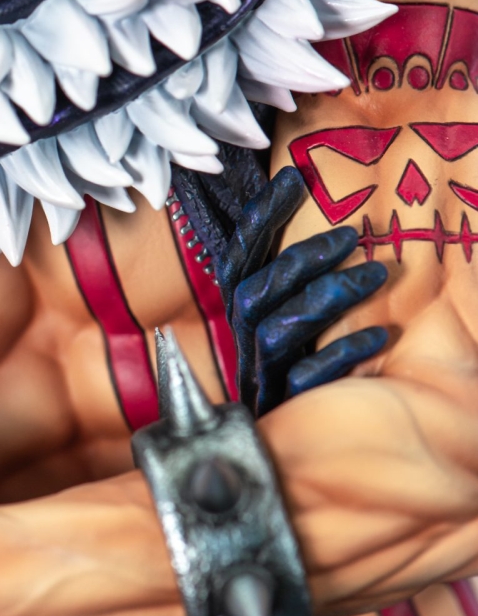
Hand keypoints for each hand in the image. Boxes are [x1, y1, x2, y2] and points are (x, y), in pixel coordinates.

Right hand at [220, 167, 387, 415]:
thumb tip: (307, 199)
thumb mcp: (286, 310)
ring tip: (374, 276)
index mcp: (241, 306)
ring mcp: (261, 370)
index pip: (238, 256)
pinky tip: (378, 335)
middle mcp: (244, 335)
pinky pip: (305, 378)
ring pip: (277, 330)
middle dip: (300, 258)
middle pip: (254, 292)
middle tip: (351, 235)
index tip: (292, 177)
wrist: (276, 438)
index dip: (259, 217)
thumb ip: (290, 268)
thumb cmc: (292, 360)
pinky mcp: (284, 403)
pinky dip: (340, 355)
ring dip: (325, 298)